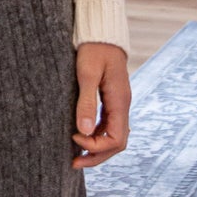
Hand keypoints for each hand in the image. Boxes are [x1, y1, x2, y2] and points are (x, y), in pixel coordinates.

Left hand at [72, 41, 130, 168]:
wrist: (101, 34)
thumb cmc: (93, 49)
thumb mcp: (87, 73)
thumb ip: (86, 102)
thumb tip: (83, 131)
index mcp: (120, 101)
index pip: (117, 139)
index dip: (97, 147)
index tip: (74, 138)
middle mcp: (122, 105)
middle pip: (117, 143)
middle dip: (97, 156)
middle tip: (74, 163)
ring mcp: (118, 104)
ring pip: (114, 136)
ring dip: (97, 148)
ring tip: (76, 156)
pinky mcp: (112, 100)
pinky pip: (108, 126)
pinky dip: (96, 136)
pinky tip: (81, 138)